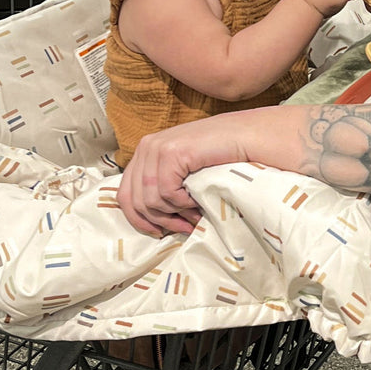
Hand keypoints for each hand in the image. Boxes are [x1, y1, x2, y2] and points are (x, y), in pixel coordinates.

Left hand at [117, 121, 225, 235]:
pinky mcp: (172, 152)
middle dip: (159, 221)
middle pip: (135, 200)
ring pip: (150, 200)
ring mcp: (158, 147)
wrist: (246, 137)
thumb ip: (163, 184)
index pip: (124, 194)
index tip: (158, 232)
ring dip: (175, 212)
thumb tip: (150, 220)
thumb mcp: (183, 171)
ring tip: (194, 212)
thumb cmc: (219, 156)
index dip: (138, 219)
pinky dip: (183, 202)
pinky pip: (167, 192)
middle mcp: (146, 146)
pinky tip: (197, 198)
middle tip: (182, 227)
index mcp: (145, 151)